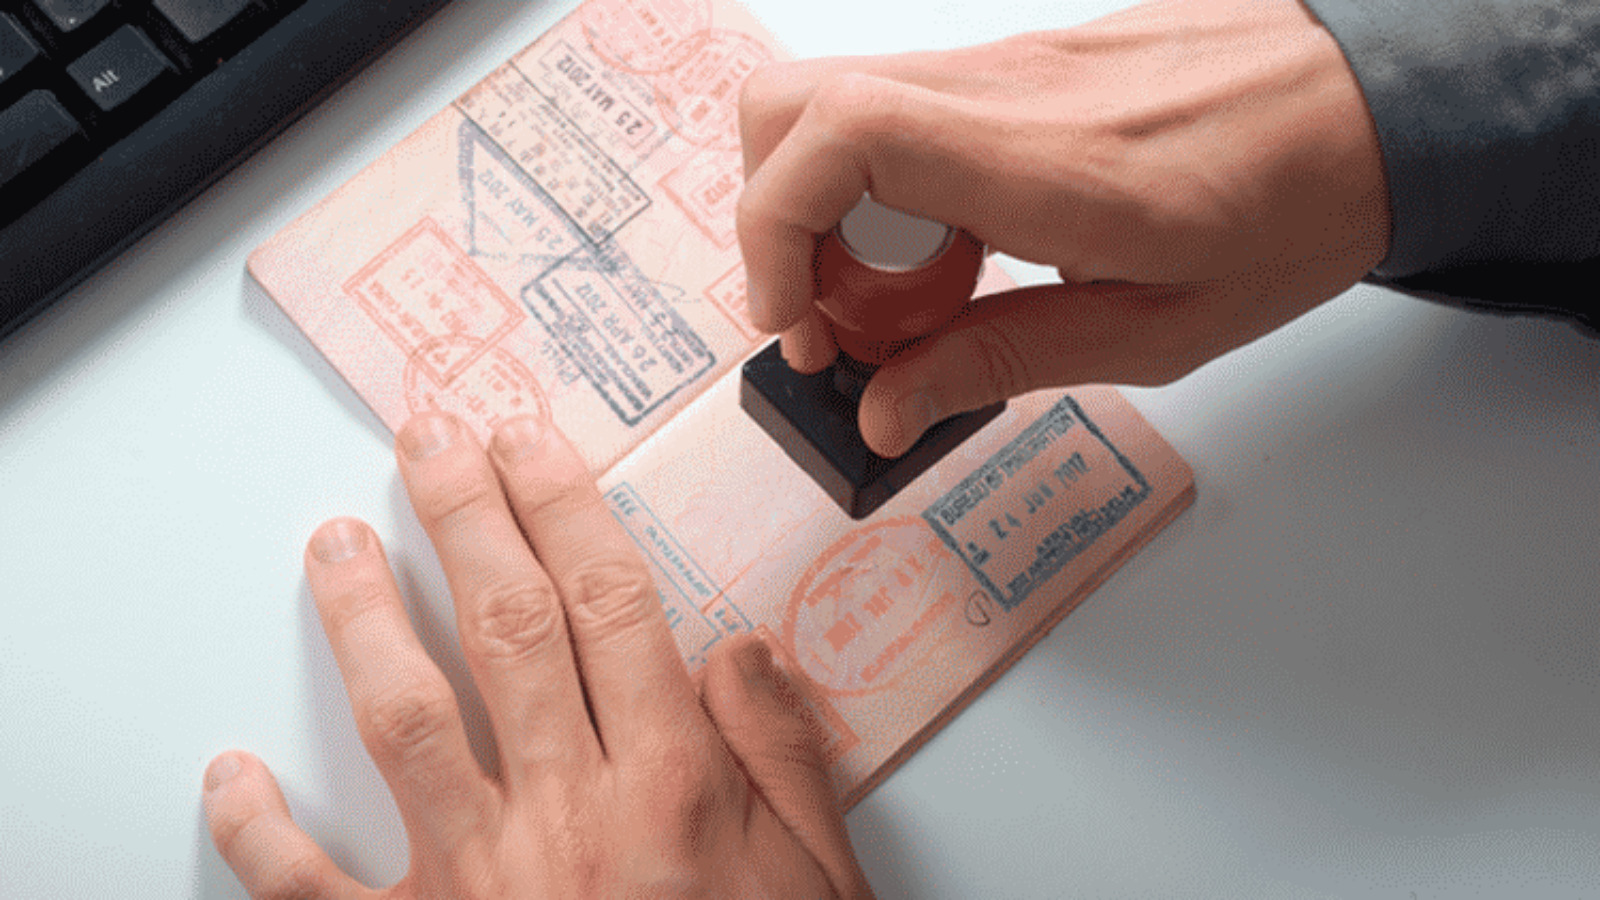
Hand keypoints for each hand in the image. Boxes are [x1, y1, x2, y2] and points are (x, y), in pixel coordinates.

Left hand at [202, 412, 873, 898]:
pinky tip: (232, 776)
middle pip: (508, 630)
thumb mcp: (822, 884)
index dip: (565, 507)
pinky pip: (313, 891)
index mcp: (673, 787)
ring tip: (336, 541)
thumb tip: (738, 651)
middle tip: (430, 438)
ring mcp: (482, 881)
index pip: (612, 604)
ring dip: (364, 618)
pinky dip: (261, 834)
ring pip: (406, 719)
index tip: (530, 440)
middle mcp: (569, 815)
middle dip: (467, 518)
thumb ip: (786, 760)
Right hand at [737, 0, 1390, 455]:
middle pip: (789, 104)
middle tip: (840, 320)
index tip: (794, 321)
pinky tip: (948, 252)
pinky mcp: (1006, 66)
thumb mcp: (1156, 330)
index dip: (772, 231)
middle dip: (778, 228)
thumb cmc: (1290, 212)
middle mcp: (998, 90)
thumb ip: (1001, 362)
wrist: (1368, 103)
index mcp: (1041, 164)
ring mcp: (997, 65)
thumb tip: (885, 408)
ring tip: (899, 297)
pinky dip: (878, 189)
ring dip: (825, 211)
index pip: (835, 137)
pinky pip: (892, 112)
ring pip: (829, 105)